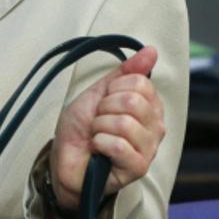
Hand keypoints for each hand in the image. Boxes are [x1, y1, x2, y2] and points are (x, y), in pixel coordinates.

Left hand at [49, 45, 163, 212]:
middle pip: (133, 101)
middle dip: (104, 109)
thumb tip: (151, 50)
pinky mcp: (138, 168)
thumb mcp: (99, 93)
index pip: (140, 82)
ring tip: (97, 137)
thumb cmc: (82, 128)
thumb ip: (126, 72)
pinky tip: (98, 150)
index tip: (103, 103)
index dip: (112, 90)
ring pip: (125, 123)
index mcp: (149, 107)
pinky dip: (100, 143)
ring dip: (100, 127)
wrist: (64, 159)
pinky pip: (120, 145)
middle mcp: (155, 127)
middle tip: (98, 122)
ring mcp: (148, 149)